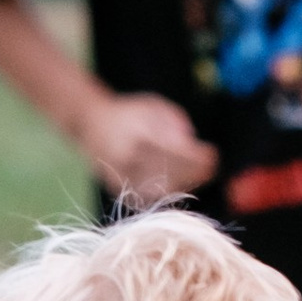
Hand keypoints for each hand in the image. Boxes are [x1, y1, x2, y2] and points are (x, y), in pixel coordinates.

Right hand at [78, 91, 214, 205]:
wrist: (89, 123)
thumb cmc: (129, 114)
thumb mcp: (152, 105)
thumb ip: (173, 120)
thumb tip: (191, 142)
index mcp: (135, 131)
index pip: (173, 149)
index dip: (196, 155)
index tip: (212, 153)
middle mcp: (127, 154)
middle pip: (170, 170)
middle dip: (195, 170)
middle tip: (211, 166)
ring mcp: (121, 173)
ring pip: (162, 186)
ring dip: (186, 182)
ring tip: (198, 172)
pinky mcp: (118, 187)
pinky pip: (151, 195)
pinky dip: (169, 189)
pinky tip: (180, 180)